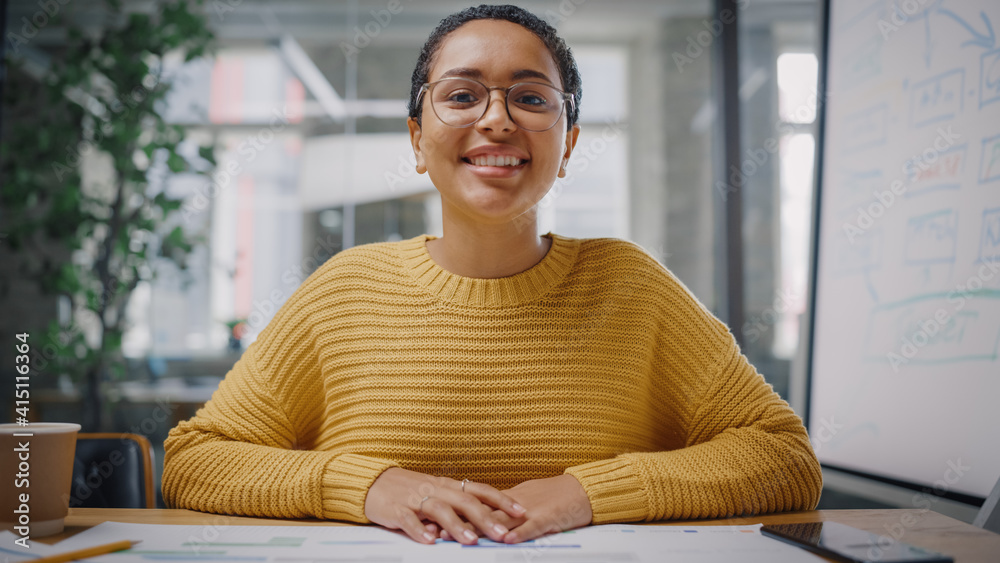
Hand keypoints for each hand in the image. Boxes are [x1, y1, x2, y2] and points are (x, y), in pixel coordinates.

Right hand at [364, 467, 526, 544]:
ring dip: (457, 526)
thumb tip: (479, 523)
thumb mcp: (436, 495)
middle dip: (485, 518)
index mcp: (447, 486)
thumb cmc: (408, 490)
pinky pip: (409, 520)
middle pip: (465, 501)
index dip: (501, 500)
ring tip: (471, 540)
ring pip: (440, 510)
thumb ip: (456, 509)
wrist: (373, 482)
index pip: (480, 490)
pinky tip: (430, 541)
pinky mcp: (396, 509)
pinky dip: (420, 530)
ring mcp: (416, 499)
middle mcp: (435, 490)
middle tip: (502, 533)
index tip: (520, 511)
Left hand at [439, 474, 592, 543]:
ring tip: (462, 538)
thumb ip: (504, 509)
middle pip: (482, 514)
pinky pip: (531, 526)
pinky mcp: (548, 517)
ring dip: (481, 530)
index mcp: (507, 499)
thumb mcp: (524, 500)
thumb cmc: (555, 496)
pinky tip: (507, 540)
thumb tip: (483, 515)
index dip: (455, 514)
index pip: (476, 507)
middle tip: (437, 531)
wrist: (582, 490)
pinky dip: (519, 533)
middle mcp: (514, 504)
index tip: (434, 519)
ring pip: (502, 521)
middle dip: (459, 524)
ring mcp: (530, 510)